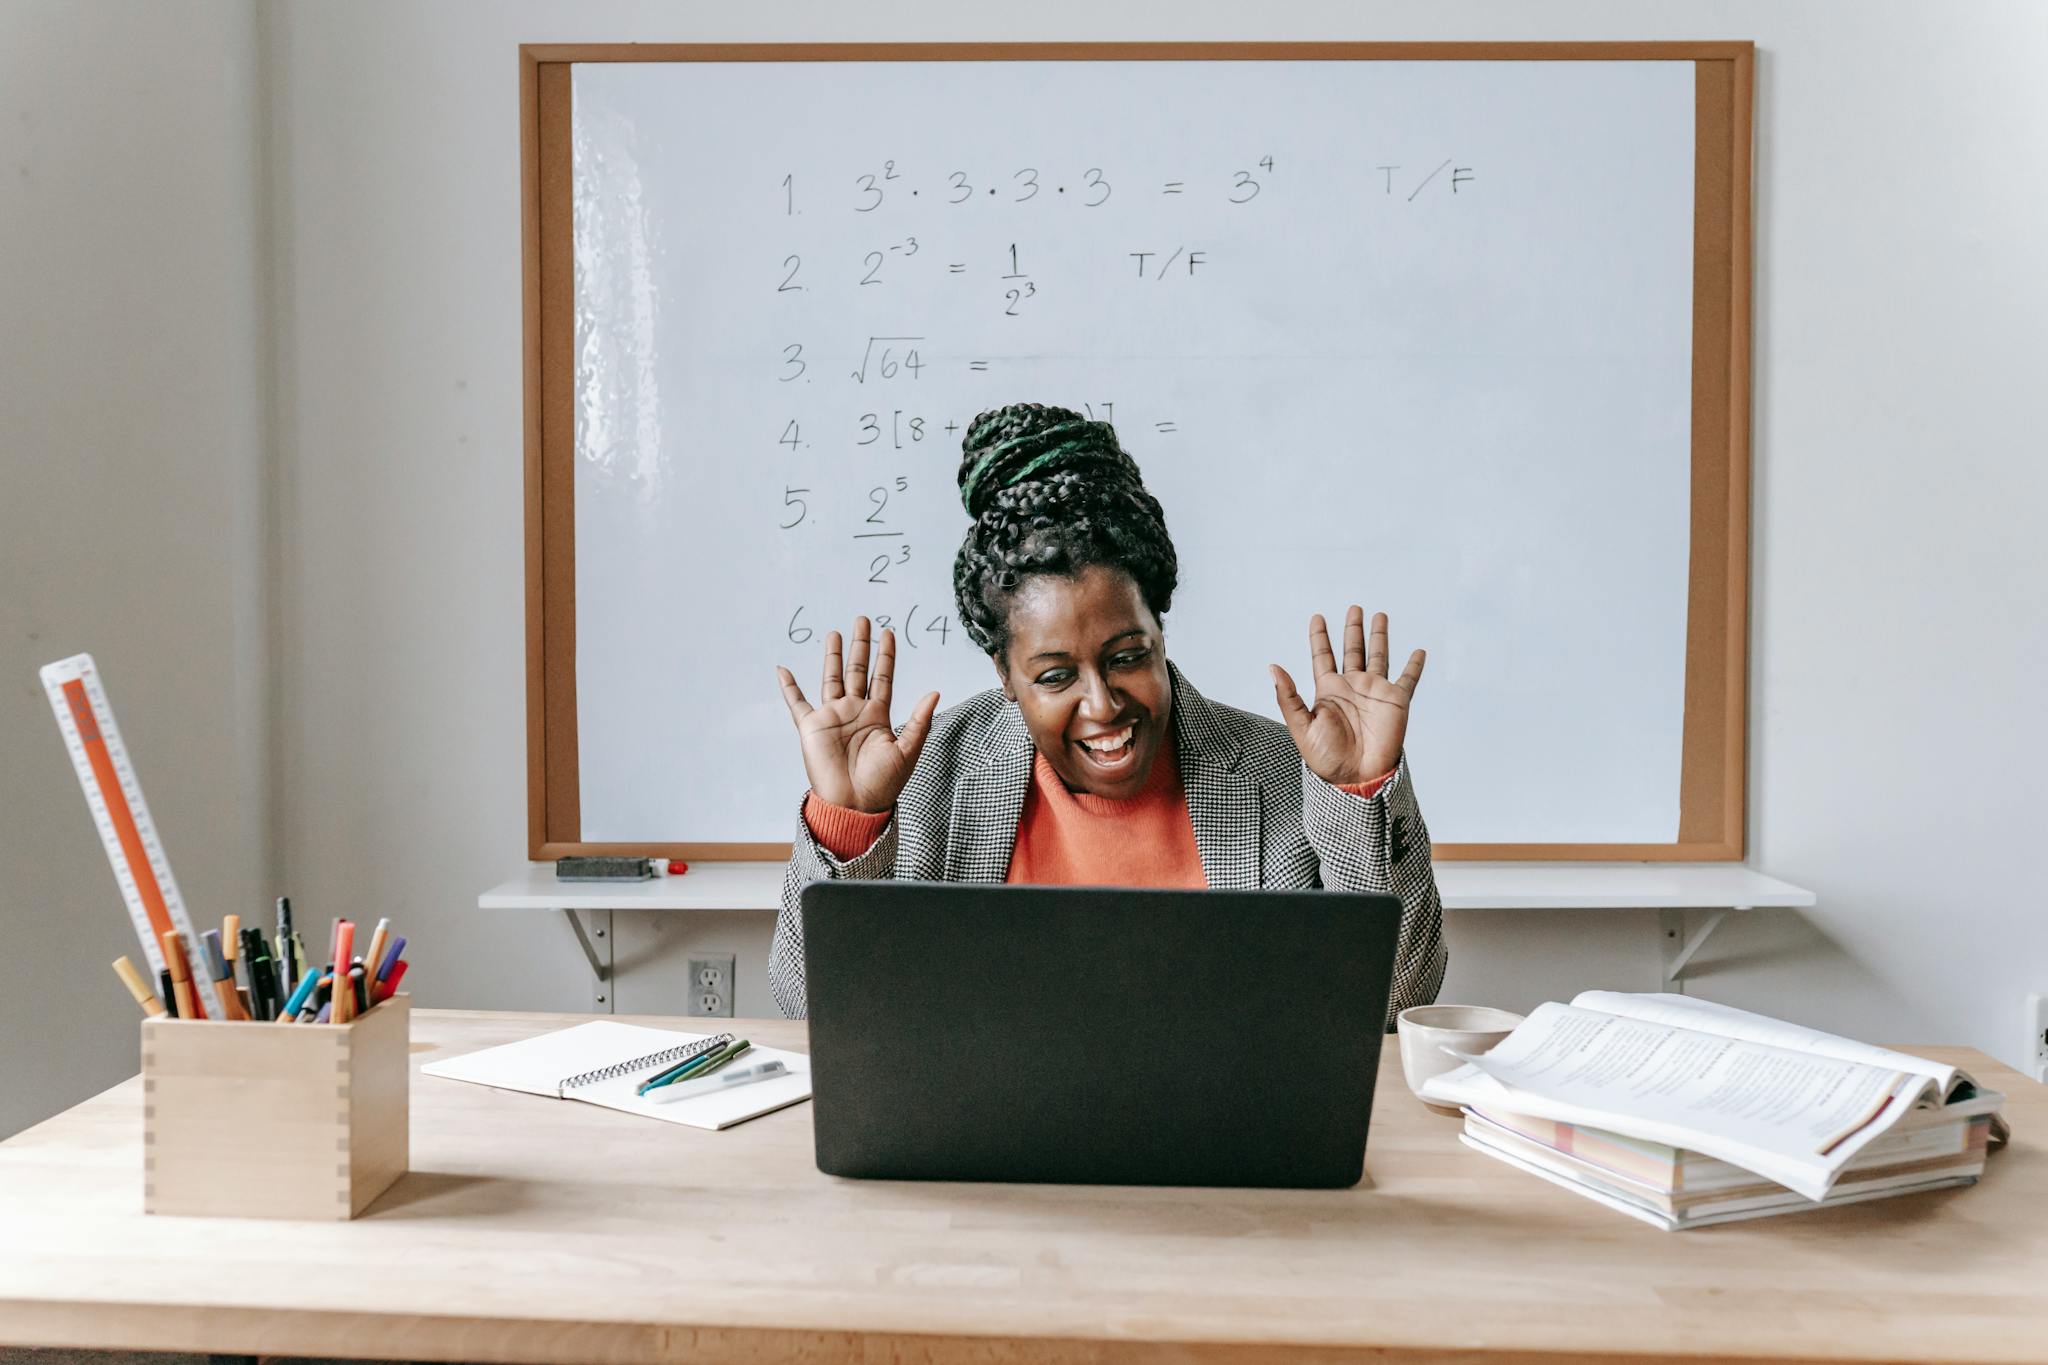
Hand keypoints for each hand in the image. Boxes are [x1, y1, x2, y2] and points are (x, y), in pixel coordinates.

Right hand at [775, 617, 939, 813]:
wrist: (854, 805)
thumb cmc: (883, 785)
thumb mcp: (907, 751)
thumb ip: (919, 721)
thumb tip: (935, 692)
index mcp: (878, 716)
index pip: (883, 678)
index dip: (886, 655)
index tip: (888, 632)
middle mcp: (855, 712)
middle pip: (857, 670)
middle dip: (860, 645)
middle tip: (863, 619)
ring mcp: (833, 717)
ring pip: (832, 678)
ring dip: (832, 656)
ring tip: (835, 633)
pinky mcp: (812, 727)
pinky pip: (797, 703)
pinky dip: (788, 687)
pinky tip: (783, 670)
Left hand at [1270, 607, 1424, 786]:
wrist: (1356, 777)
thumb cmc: (1326, 758)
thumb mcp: (1301, 726)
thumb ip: (1288, 696)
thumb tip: (1273, 667)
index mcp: (1328, 691)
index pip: (1323, 656)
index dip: (1319, 637)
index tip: (1317, 617)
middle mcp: (1352, 687)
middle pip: (1352, 649)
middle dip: (1352, 629)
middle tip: (1354, 608)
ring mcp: (1375, 692)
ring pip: (1378, 656)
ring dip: (1379, 636)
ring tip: (1379, 616)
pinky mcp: (1396, 701)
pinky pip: (1408, 679)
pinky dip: (1414, 665)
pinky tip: (1418, 651)